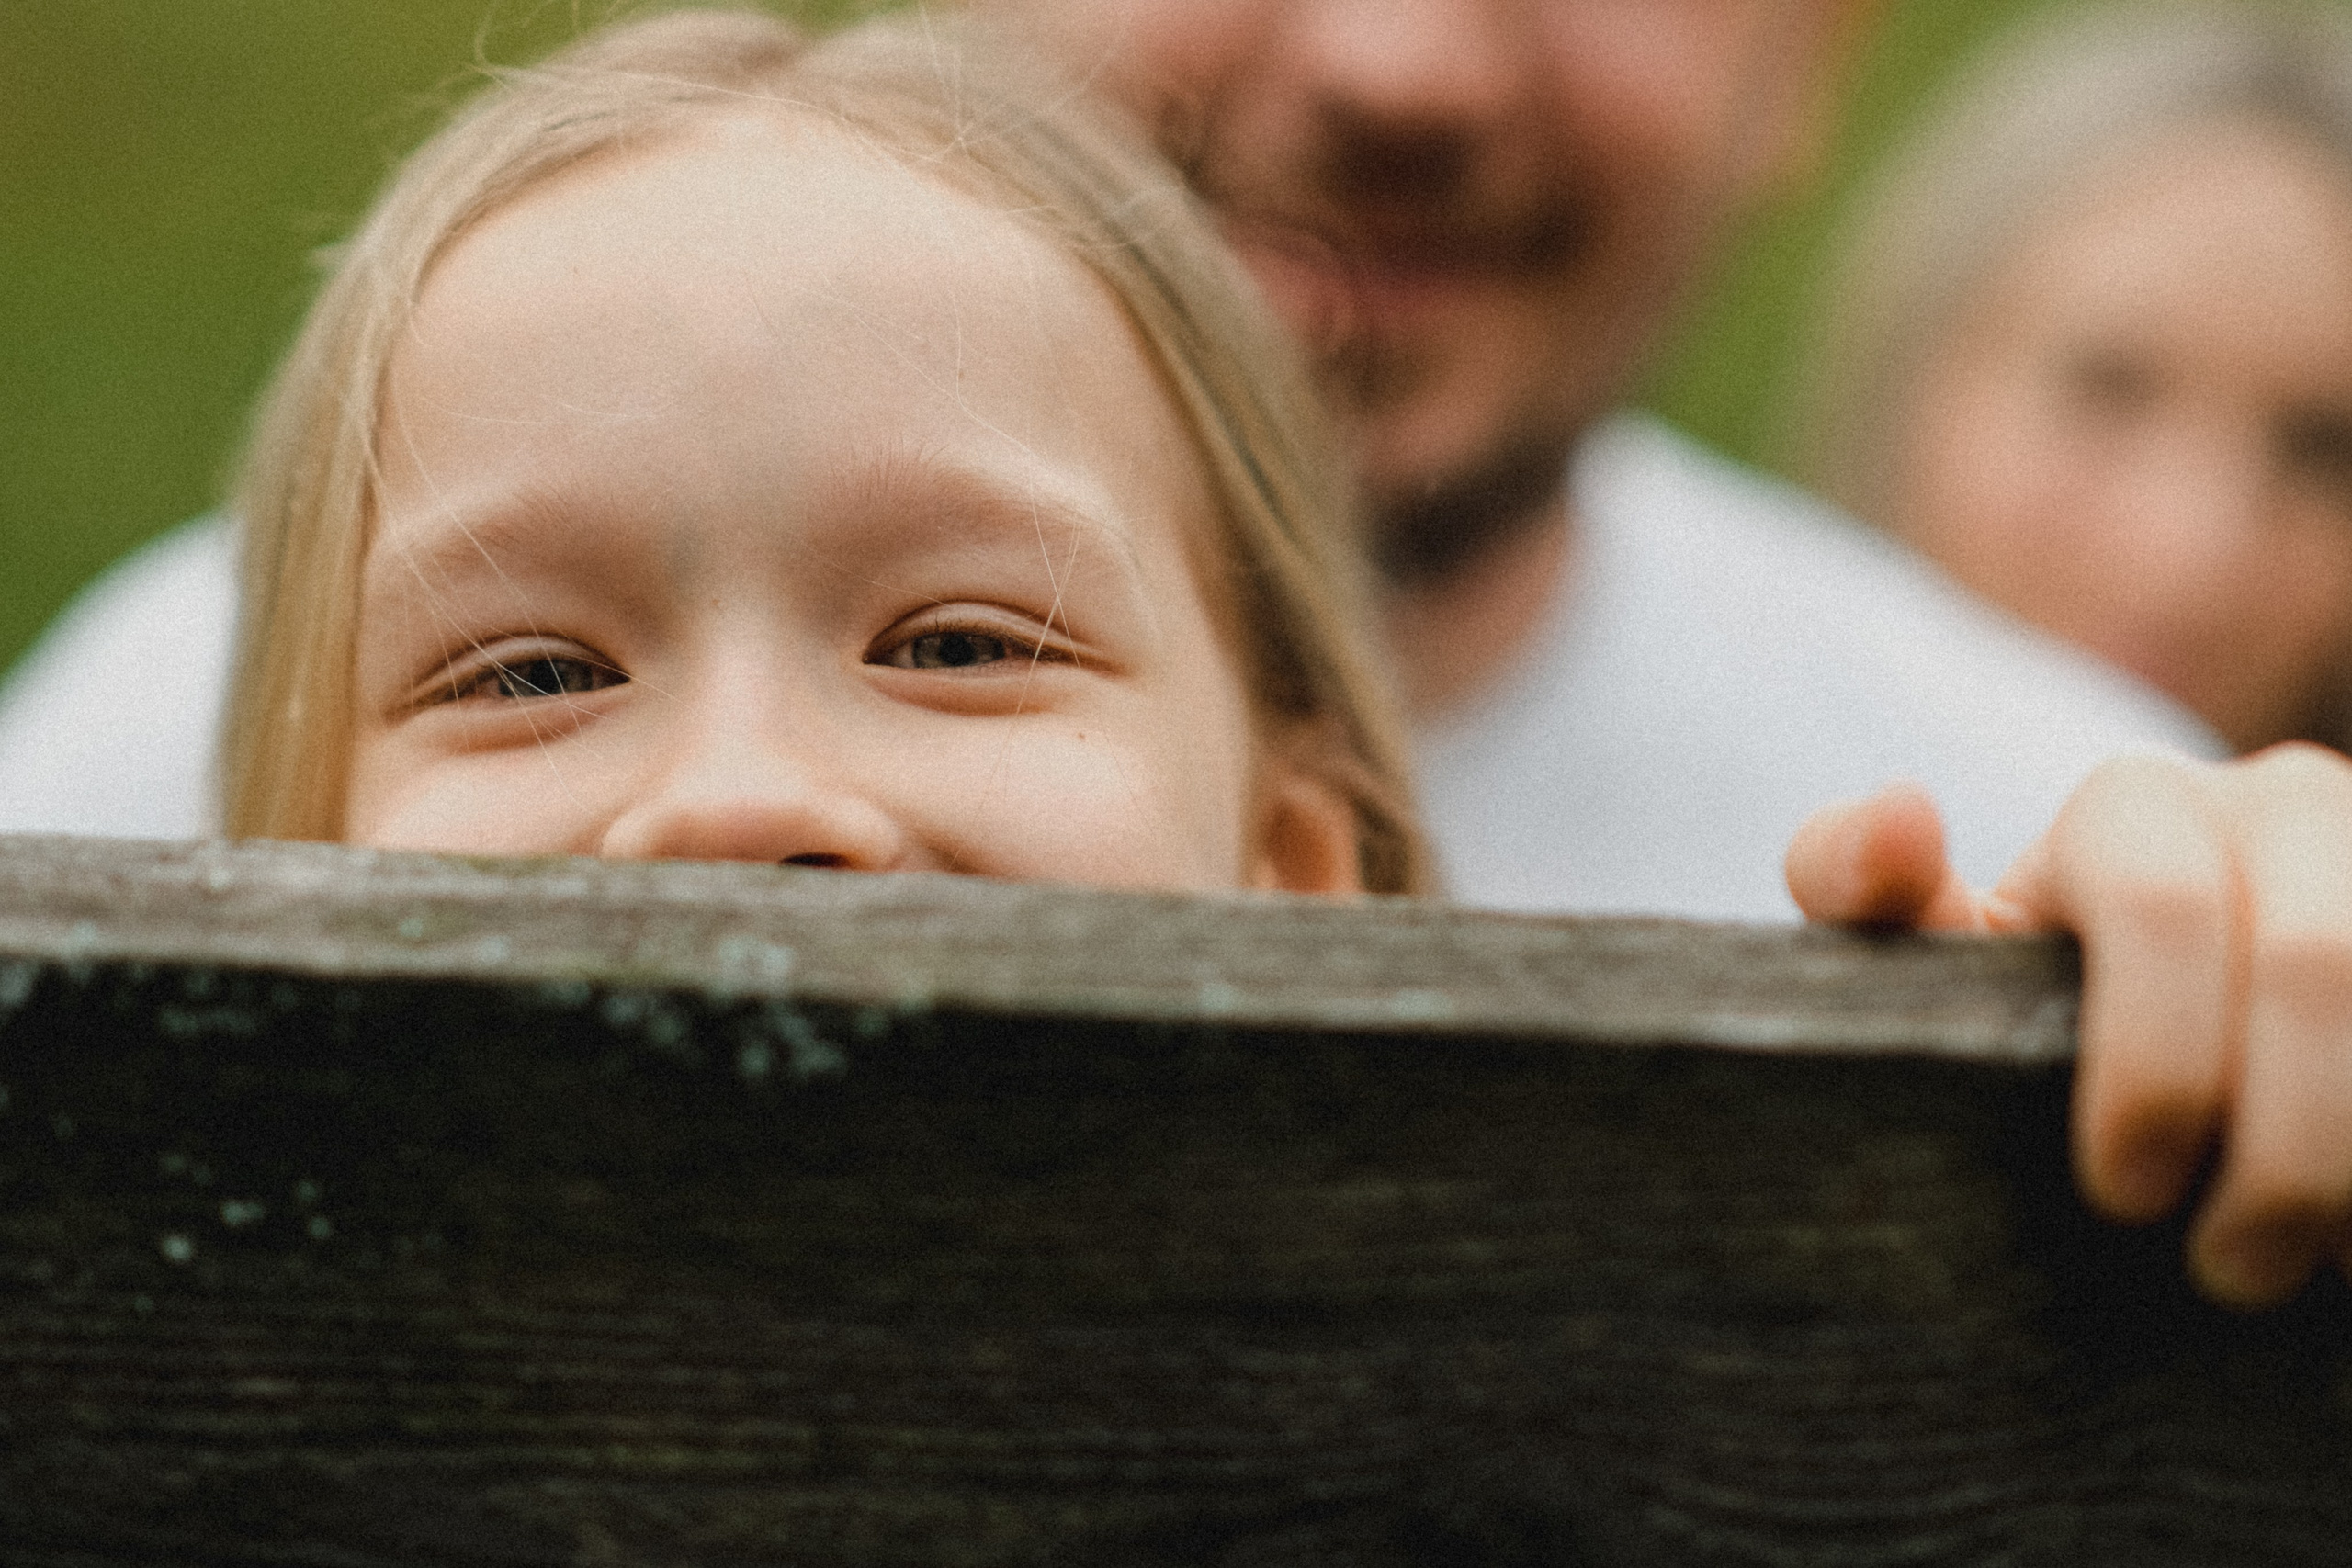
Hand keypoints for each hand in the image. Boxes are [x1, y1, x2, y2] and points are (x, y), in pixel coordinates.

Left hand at [1786, 745, 2351, 1308]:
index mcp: (2138, 808)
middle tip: (2227, 1270)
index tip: (2121, 1193)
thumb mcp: (1936, 957)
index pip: (2163, 908)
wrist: (2168, 1029)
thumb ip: (1861, 886)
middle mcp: (2283, 804)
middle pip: (2319, 969)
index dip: (2153, 1062)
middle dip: (2281, 1149)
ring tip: (2319, 1266)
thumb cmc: (2020, 1002)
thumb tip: (1901, 813)